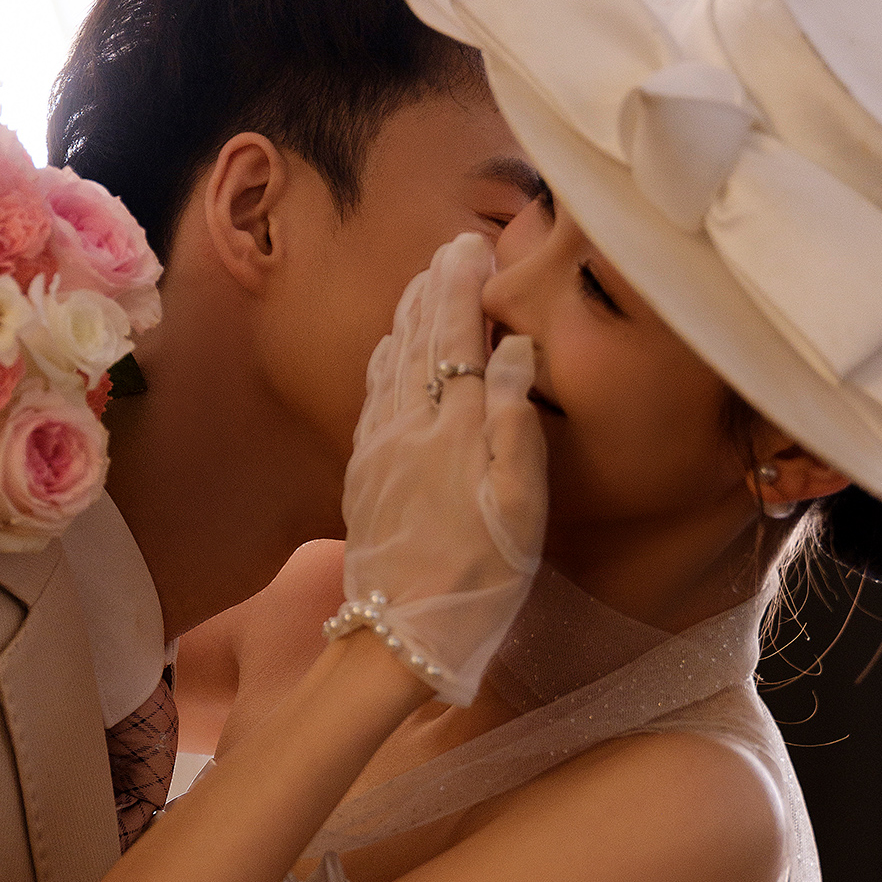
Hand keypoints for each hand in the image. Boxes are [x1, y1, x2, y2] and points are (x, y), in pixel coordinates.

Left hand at [339, 233, 547, 706]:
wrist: (399, 637)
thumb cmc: (478, 579)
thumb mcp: (520, 507)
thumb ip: (514, 420)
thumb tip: (512, 347)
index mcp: (454, 427)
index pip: (457, 335)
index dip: (464, 286)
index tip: (474, 245)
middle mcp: (409, 426)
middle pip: (420, 338)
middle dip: (437, 287)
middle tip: (451, 247)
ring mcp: (378, 448)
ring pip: (391, 361)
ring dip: (408, 315)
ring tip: (423, 282)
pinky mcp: (362, 474)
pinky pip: (371, 396)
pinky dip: (384, 358)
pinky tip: (389, 348)